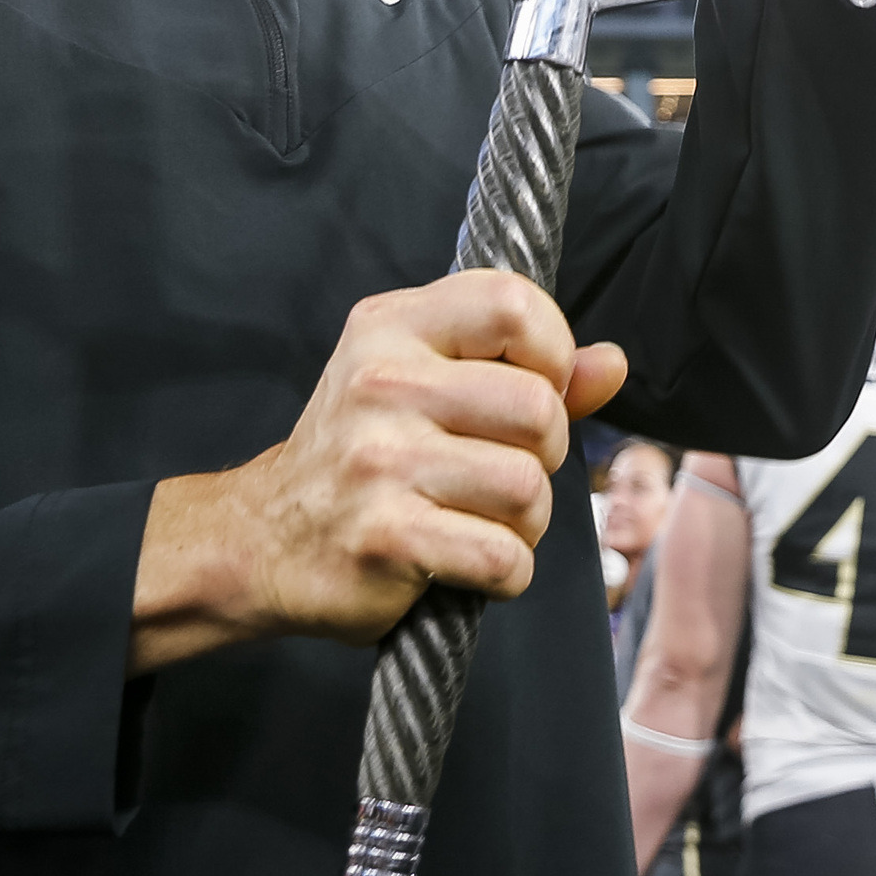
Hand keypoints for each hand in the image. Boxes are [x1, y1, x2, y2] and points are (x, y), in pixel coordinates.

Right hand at [130, 271, 628, 670]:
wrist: (263, 540)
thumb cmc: (361, 456)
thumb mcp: (426, 386)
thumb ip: (524, 369)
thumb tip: (612, 365)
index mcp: (392, 327)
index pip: (513, 302)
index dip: (553, 350)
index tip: (537, 388)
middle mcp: (382, 384)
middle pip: (538, 407)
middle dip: (544, 453)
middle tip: (504, 470)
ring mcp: (380, 461)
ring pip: (529, 488)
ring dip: (526, 522)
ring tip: (482, 519)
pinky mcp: (386, 537)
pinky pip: (503, 556)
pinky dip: (505, 573)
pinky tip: (466, 561)